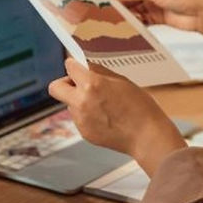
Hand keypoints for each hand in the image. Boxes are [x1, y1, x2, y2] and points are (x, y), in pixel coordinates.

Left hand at [48, 58, 185, 175]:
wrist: (147, 136)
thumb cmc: (140, 108)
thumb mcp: (122, 81)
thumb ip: (100, 73)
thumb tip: (86, 66)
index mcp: (92, 84)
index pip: (69, 67)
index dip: (74, 65)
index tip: (76, 66)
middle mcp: (81, 101)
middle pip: (55, 87)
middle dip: (64, 83)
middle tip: (78, 85)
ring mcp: (80, 119)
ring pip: (69, 103)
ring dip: (79, 101)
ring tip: (103, 106)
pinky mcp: (83, 132)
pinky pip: (79, 118)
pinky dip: (87, 115)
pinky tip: (105, 118)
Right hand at [107, 0, 202, 40]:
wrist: (202, 14)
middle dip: (117, 2)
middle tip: (107, 10)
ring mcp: (152, 2)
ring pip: (132, 7)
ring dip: (125, 13)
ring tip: (118, 20)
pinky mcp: (156, 16)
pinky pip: (139, 19)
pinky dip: (134, 22)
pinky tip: (129, 26)